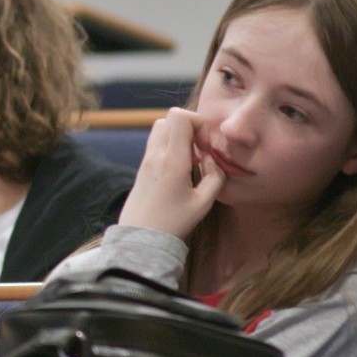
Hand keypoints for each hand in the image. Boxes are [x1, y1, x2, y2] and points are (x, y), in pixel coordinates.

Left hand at [117, 107, 224, 238]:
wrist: (140, 238)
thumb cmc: (173, 223)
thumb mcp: (203, 203)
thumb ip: (215, 177)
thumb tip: (212, 159)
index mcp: (171, 160)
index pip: (180, 117)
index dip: (199, 123)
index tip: (206, 146)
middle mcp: (155, 154)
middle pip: (170, 118)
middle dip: (191, 127)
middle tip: (200, 150)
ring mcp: (146, 158)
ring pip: (161, 127)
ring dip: (179, 135)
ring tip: (191, 159)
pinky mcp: (142, 166)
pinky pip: (156, 141)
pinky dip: (170, 145)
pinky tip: (180, 167)